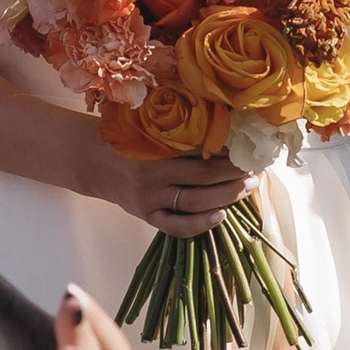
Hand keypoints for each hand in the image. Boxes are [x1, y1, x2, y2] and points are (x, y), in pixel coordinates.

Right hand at [91, 144, 250, 236]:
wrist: (94, 162)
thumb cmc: (131, 141)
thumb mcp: (150, 128)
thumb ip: (180, 130)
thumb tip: (229, 124)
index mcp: (154, 145)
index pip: (199, 147)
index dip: (228, 148)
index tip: (249, 145)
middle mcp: (152, 173)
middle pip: (202, 175)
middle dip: (234, 171)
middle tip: (255, 166)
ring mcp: (149, 197)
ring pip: (195, 200)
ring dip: (227, 194)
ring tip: (248, 185)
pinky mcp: (147, 216)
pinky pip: (176, 226)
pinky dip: (200, 224)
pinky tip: (221, 216)